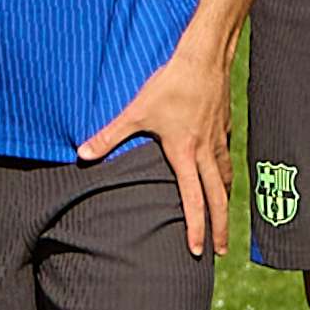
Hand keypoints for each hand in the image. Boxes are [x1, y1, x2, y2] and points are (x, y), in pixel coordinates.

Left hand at [81, 37, 235, 256]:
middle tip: (221, 251)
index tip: (199, 250)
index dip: (196, 226)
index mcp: (184, 153)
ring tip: (224, 217)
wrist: (204, 58)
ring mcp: (218, 139)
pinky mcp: (223, 126)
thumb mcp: (136, 111)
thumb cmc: (169, 84)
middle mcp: (205, 151)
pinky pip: (227, 157)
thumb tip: (82, 154)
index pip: (193, 199)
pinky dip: (226, 173)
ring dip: (225, 202)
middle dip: (220, 226)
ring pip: (225, 178)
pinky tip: (222, 175)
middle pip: (218, 197)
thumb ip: (109, 136)